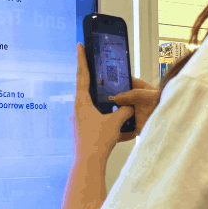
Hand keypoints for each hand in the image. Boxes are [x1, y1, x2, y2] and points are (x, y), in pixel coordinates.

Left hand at [72, 42, 159, 162]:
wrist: (89, 163)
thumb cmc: (98, 140)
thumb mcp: (115, 122)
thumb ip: (124, 111)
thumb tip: (130, 106)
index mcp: (81, 102)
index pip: (82, 75)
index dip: (82, 59)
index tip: (79, 45)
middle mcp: (77, 109)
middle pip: (87, 89)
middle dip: (95, 81)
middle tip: (99, 68)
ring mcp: (79, 121)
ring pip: (94, 107)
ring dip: (105, 105)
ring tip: (118, 105)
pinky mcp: (84, 131)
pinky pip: (98, 121)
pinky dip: (110, 122)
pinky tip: (122, 130)